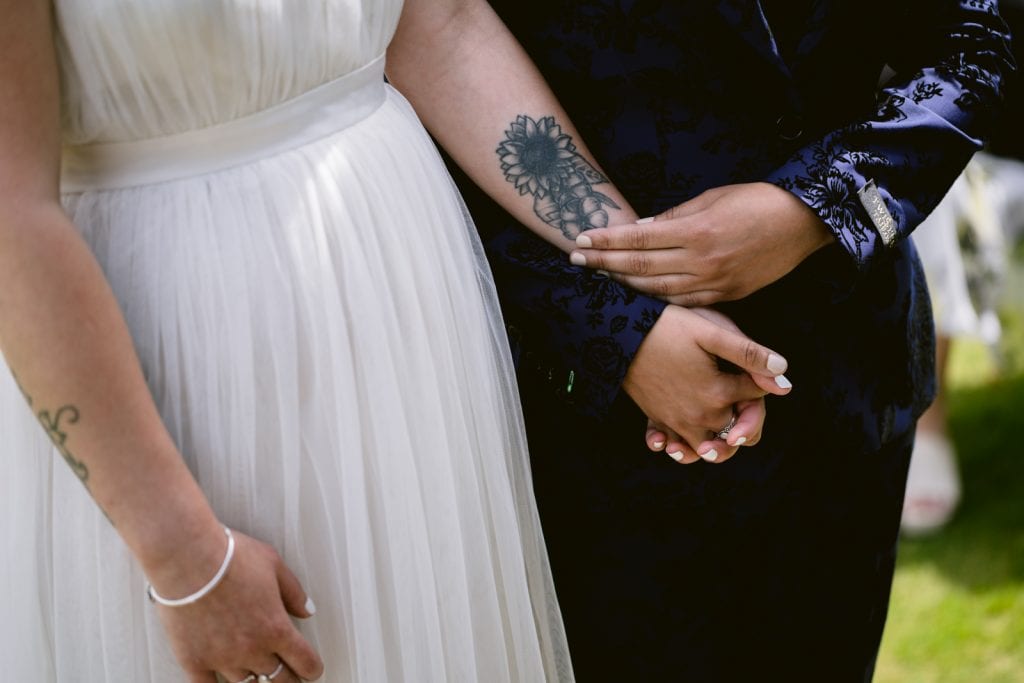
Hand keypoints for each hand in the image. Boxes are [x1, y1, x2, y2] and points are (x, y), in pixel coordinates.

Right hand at [151, 529, 323, 682]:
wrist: (188, 558)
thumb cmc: (230, 557)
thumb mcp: (274, 565)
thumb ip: (293, 592)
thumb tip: (307, 609)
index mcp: (276, 628)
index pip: (305, 663)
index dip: (312, 669)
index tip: (311, 670)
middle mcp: (252, 649)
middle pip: (279, 678)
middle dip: (288, 678)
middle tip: (289, 675)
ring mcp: (222, 658)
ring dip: (255, 679)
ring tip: (256, 673)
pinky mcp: (193, 660)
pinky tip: (219, 682)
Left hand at [570, 182, 833, 304]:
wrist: (802, 223)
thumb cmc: (756, 201)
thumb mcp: (711, 198)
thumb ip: (674, 217)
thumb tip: (641, 229)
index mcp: (695, 231)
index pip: (637, 240)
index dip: (606, 242)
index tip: (581, 240)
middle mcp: (700, 261)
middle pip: (639, 269)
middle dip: (603, 265)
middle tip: (575, 261)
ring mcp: (713, 282)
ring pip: (657, 291)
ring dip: (624, 286)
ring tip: (600, 278)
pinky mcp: (726, 295)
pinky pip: (682, 302)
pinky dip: (657, 299)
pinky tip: (638, 295)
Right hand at [624, 305, 791, 463]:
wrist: (618, 332)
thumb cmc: (667, 326)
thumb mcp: (712, 332)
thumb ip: (749, 354)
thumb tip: (784, 375)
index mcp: (718, 395)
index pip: (757, 399)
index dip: (763, 385)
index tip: (755, 370)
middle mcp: (699, 415)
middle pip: (735, 434)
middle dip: (745, 422)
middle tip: (744, 406)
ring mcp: (675, 421)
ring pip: (705, 448)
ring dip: (715, 443)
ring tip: (719, 434)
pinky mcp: (655, 418)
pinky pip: (669, 444)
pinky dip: (674, 445)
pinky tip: (675, 440)